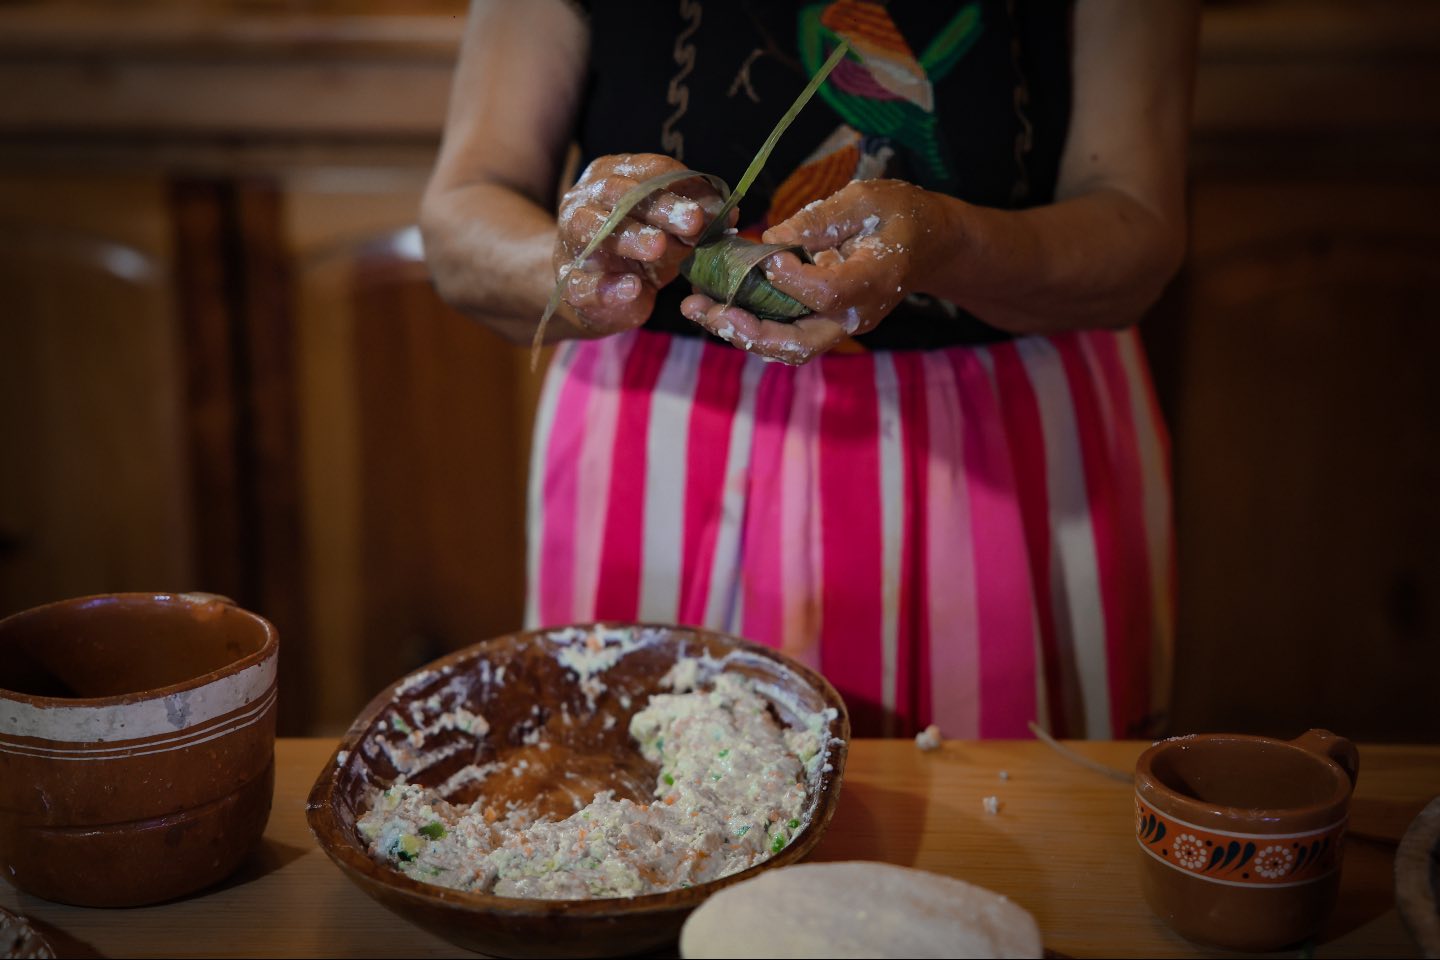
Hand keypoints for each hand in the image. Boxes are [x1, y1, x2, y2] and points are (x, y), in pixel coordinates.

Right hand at [555, 153, 727, 334]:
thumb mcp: (670, 230)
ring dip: (628, 236)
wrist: (595, 293)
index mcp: (615, 175)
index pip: (648, 170)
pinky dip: (605, 287)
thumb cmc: (638, 249)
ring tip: (658, 246)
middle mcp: (587, 199)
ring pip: (592, 229)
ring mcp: (571, 239)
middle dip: (659, 206)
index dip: (680, 186)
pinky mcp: (568, 281)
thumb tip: (731, 213)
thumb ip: (696, 220)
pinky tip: (631, 288)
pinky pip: (580, 282)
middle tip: (692, 222)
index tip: (713, 208)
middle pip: (620, 194)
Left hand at [681, 179, 945, 362]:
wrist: (928, 242)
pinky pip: (784, 337)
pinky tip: (715, 305)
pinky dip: (749, 327)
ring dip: (738, 332)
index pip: (827, 293)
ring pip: (786, 347)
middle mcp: (855, 315)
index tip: (765, 256)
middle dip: (746, 330)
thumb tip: (770, 238)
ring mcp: (839, 326)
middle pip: (798, 342)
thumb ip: (821, 219)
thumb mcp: (865, 199)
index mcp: (874, 280)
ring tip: (696, 308)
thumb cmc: (898, 213)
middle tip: (702, 308)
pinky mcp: (824, 324)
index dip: (791, 280)